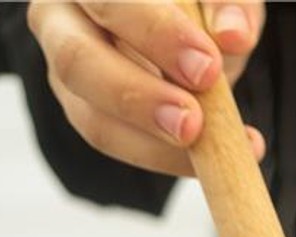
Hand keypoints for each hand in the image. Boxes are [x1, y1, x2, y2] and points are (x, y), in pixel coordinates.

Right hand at [27, 1, 266, 176]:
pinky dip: (165, 157)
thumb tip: (234, 35)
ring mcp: (67, 68)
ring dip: (153, 144)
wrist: (188, 23)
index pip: (109, 1)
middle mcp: (60, 15)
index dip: (156, 34)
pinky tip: (211, 162)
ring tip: (208, 155)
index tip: (208, 68)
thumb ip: (228, 3)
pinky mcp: (85, 108)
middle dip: (138, 98)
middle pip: (77, 60)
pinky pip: (118, 143)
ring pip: (92, 117)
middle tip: (193, 123)